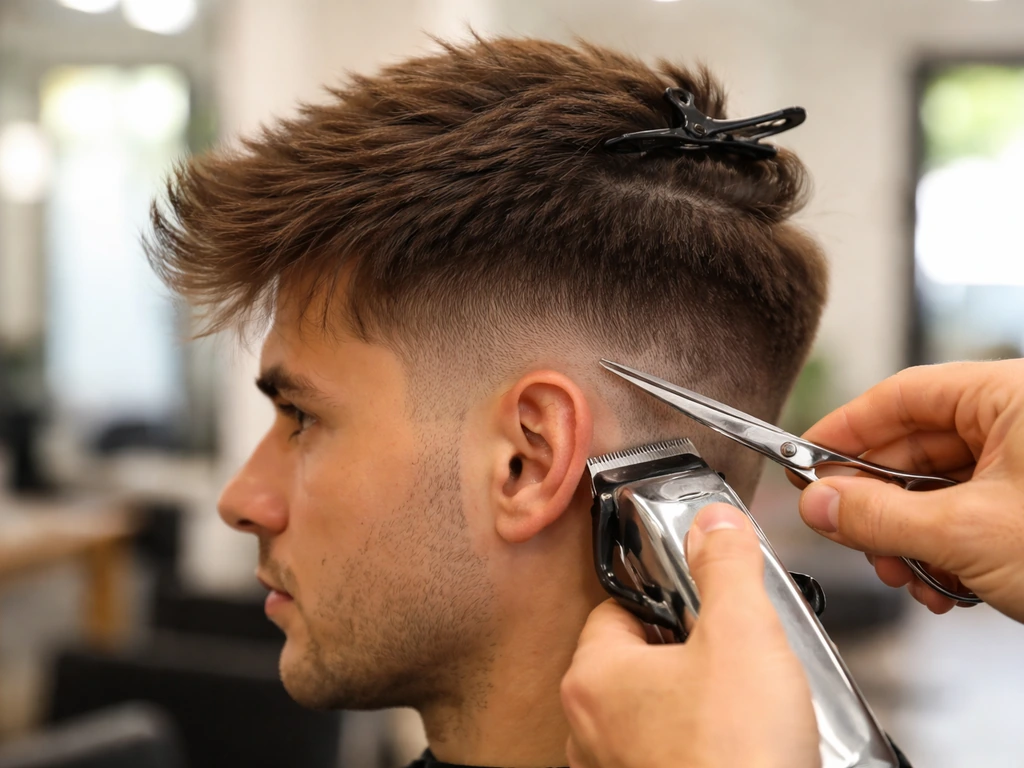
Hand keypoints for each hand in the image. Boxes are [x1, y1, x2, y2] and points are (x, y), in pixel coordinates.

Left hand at [561, 504, 819, 767]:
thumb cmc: (736, 759)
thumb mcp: (742, 634)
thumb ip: (726, 567)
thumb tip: (715, 526)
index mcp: (594, 677)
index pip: (618, 607)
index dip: (665, 596)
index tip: (699, 597)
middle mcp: (591, 729)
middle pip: (636, 659)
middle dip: (683, 650)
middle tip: (730, 651)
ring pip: (651, 711)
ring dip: (691, 701)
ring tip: (740, 702)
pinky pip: (666, 754)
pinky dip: (696, 744)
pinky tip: (737, 746)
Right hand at [797, 359, 1023, 620]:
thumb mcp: (969, 534)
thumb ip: (878, 515)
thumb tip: (819, 502)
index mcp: (1012, 396)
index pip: (901, 397)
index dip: (845, 430)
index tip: (805, 458)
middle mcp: (1021, 422)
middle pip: (916, 447)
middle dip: (879, 502)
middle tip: (846, 530)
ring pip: (940, 488)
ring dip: (910, 537)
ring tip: (905, 573)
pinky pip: (969, 514)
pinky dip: (945, 550)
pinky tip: (942, 584)